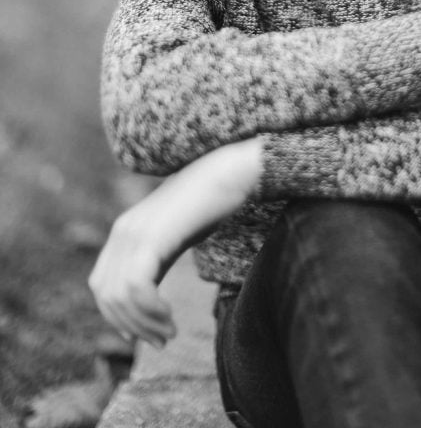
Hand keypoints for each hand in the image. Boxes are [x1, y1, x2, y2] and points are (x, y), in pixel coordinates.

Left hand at [89, 136, 262, 347]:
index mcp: (123, 232)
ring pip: (120, 297)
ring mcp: (134, 233)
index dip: (117, 317)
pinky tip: (170, 317)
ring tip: (168, 333)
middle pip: (107, 295)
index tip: (145, 335)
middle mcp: (122, 232)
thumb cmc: (207, 205)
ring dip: (143, 324)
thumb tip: (145, 303)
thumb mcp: (173, 237)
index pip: (102, 286)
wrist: (226, 172)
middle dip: (131, 326)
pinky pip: (136, 288)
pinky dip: (150, 312)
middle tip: (162, 340)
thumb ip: (154, 262)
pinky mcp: (151, 237)